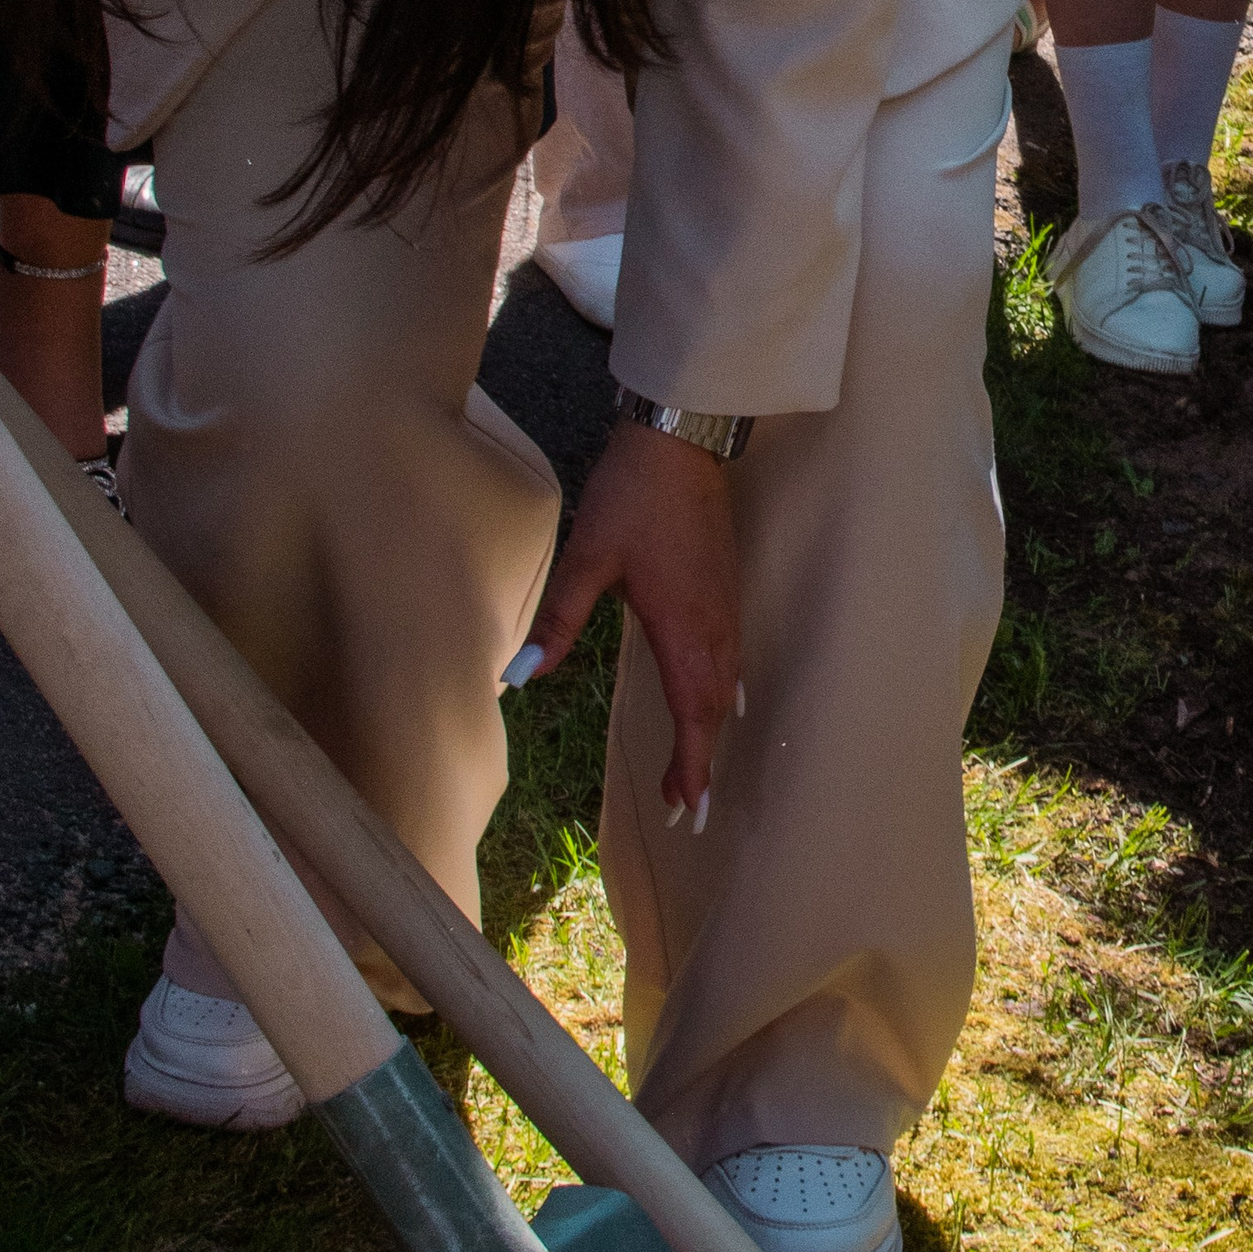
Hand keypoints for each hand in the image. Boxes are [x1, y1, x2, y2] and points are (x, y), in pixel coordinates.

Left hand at [519, 420, 740, 824]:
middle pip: (714, 710)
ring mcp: (724, 607)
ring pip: (725, 686)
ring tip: (694, 770)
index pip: (693, 714)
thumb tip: (522, 673)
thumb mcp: (588, 557)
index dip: (692, 765)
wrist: (682, 442)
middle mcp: (712, 625)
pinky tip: (716, 701)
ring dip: (710, 731)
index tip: (686, 807)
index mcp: (682, 627)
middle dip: (702, 762)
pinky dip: (720, 695)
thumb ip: (559, 618)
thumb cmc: (635, 495)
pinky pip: (729, 659)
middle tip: (687, 808)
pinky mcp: (723, 590)